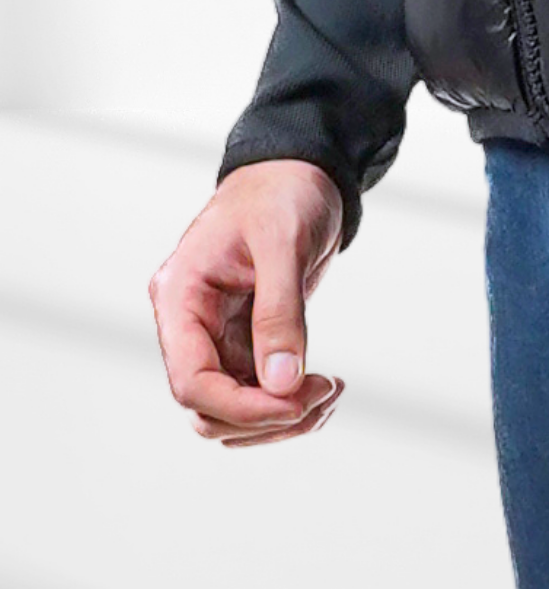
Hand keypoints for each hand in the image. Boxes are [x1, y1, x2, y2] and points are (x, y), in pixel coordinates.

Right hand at [148, 160, 346, 446]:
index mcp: (180, 295)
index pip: (191, 380)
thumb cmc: (282, 190)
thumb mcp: (282, 242)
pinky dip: (290, 402)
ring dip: (281, 417)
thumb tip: (281, 383)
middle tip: (322, 394)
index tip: (294, 405)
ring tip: (328, 393)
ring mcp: (217, 336)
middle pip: (210, 407)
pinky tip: (323, 388)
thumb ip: (279, 312)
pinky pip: (258, 393)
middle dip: (266, 415)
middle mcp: (191, 323)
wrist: (300, 171)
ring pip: (234, 410)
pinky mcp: (245, 341)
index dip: (240, 406)